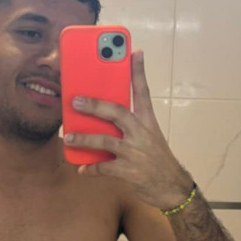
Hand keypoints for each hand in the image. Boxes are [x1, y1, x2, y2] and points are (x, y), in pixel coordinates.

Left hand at [64, 50, 193, 210]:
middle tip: (76, 100)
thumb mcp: (150, 138)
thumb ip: (131, 126)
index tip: (135, 52)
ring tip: (68, 137)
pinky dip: (91, 168)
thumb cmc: (157, 160)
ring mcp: (135, 152)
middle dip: (95, 105)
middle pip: (117, 113)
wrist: (172, 188)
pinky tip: (81, 169)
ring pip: (105, 141)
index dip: (138, 72)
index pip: (143, 92)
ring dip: (84, 139)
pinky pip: (104, 168)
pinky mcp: (129, 171)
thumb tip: (103, 119)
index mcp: (148, 122)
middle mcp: (142, 134)